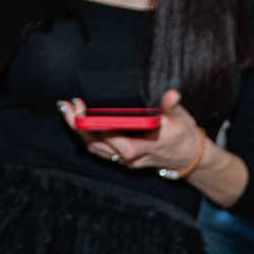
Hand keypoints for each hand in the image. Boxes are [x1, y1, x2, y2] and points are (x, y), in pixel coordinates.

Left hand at [63, 90, 206, 175]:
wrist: (188, 158)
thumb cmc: (184, 136)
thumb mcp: (182, 119)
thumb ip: (173, 106)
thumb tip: (172, 94)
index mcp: (140, 147)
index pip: (111, 138)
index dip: (93, 126)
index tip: (81, 109)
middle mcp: (128, 157)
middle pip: (95, 144)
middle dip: (78, 125)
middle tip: (65, 105)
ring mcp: (123, 160)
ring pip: (94, 148)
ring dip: (78, 130)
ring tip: (66, 110)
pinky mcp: (121, 158)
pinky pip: (98, 149)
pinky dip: (85, 136)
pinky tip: (77, 122)